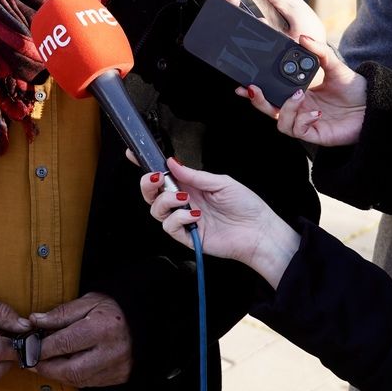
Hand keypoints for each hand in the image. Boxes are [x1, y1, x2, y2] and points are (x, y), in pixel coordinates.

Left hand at [28, 293, 131, 387]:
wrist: (140, 323)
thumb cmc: (110, 310)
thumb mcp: (87, 302)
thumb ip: (61, 313)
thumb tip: (34, 321)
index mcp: (104, 328)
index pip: (65, 343)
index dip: (41, 348)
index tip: (26, 348)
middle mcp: (112, 352)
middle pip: (70, 369)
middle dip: (46, 367)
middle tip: (30, 362)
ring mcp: (117, 368)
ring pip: (77, 380)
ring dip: (56, 374)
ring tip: (43, 363)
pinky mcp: (117, 378)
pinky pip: (87, 383)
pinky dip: (71, 376)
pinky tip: (62, 367)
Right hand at [139, 158, 298, 288]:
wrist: (259, 232)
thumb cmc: (246, 205)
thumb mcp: (221, 182)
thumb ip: (194, 175)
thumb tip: (171, 162)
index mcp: (190, 186)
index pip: (163, 175)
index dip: (145, 165)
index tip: (132, 154)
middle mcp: (183, 202)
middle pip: (151, 194)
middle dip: (147, 184)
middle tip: (157, 178)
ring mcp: (183, 219)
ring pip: (156, 210)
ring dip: (166, 201)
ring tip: (184, 198)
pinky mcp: (187, 236)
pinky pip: (169, 227)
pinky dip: (178, 218)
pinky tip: (194, 215)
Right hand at [226, 0, 367, 145]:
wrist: (373, 106)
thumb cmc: (354, 88)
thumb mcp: (335, 65)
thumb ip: (319, 51)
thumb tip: (302, 37)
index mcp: (297, 92)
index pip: (270, 92)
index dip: (254, 89)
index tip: (243, 81)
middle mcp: (298, 108)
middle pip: (267, 108)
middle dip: (257, 100)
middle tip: (253, 88)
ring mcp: (305, 122)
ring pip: (279, 121)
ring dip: (285, 108)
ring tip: (299, 95)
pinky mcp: (314, 134)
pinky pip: (297, 130)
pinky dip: (301, 119)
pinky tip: (315, 112)